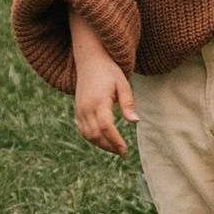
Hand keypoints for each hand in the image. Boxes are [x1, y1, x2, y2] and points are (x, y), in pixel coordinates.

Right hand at [69, 15, 137, 156]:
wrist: (90, 61)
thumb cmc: (109, 72)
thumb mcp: (123, 84)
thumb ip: (128, 103)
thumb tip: (135, 122)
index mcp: (99, 101)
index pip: (106, 127)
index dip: (115, 141)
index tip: (125, 149)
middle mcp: (86, 107)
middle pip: (95, 134)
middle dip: (109, 146)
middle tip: (123, 152)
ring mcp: (80, 110)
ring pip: (88, 135)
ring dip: (101, 145)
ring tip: (115, 149)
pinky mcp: (78, 111)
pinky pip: (83, 130)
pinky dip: (93, 139)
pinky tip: (105, 141)